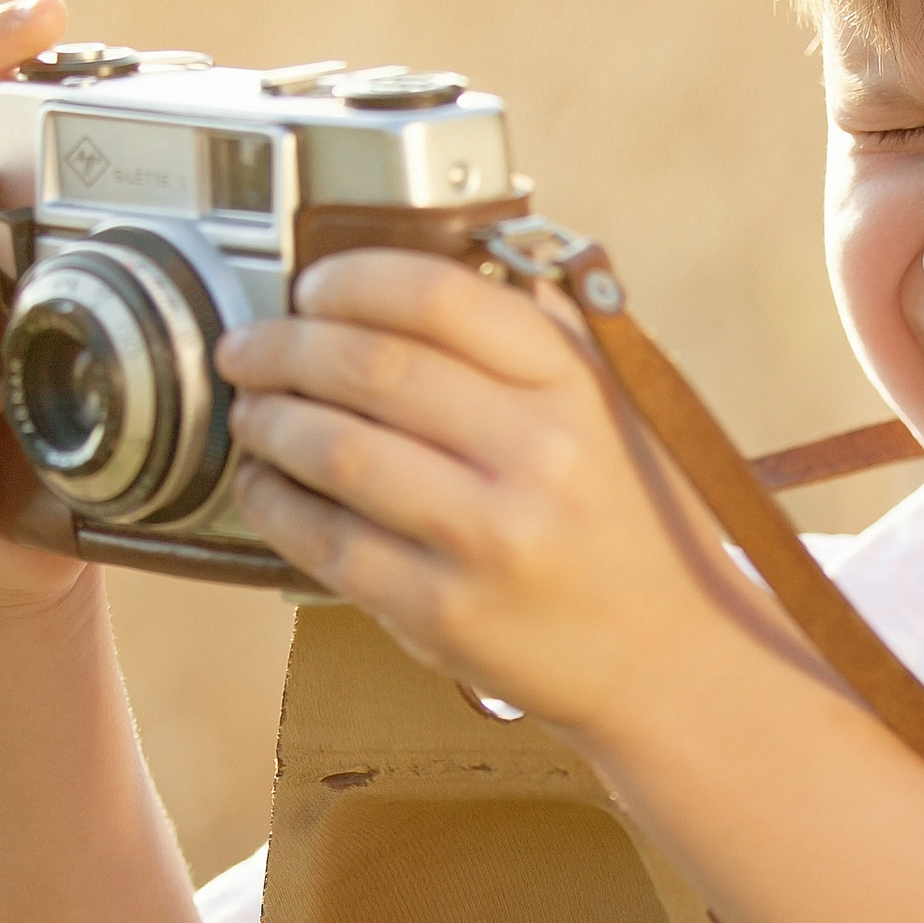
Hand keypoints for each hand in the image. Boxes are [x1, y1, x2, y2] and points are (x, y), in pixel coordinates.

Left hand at [220, 250, 734, 745]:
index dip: (352, 279)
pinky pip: (330, 544)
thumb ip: (547, 338)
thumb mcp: (621, 414)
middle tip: (250, 348)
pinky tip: (264, 486)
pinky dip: (277, 505)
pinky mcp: (446, 612)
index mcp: (577, 390)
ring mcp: (490, 537)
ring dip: (270, 422)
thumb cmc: (638, 533)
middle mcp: (539, 456)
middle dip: (285, 346)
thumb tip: (452, 260)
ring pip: (338, 451)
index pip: (441, 297)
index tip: (312, 285)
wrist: (673, 663)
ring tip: (252, 412)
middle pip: (372, 367)